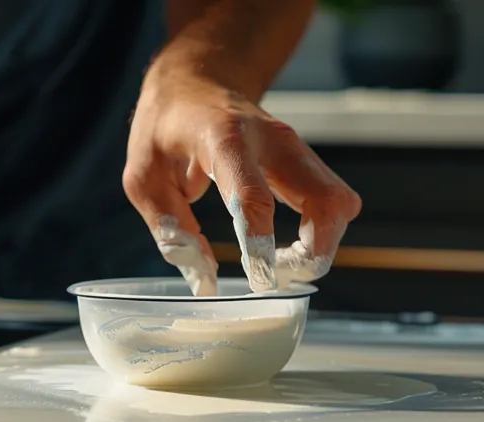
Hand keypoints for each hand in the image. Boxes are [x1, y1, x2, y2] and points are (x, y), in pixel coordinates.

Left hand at [123, 72, 361, 295]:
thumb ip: (170, 227)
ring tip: (283, 268)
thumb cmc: (167, 127)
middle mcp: (273, 141)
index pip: (253, 194)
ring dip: (322, 246)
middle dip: (316, 250)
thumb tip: (203, 280)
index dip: (260, 239)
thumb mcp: (144, 175)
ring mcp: (297, 149)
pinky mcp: (307, 162)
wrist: (198, 81)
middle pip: (325, 199)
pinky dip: (321, 234)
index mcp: (224, 140)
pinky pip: (332, 204)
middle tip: (280, 277)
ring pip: (339, 203)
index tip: (261, 278)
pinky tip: (292, 249)